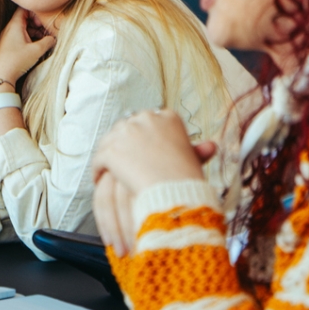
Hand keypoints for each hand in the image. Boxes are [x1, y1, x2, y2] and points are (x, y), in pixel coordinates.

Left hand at [0, 10, 56, 86]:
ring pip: (23, 29)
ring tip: (43, 42)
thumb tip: (53, 39)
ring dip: (34, 33)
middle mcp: (9, 29)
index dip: (36, 13)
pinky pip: (19, 37)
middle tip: (45, 32)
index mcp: (14, 25)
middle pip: (24, 19)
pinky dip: (28, 39)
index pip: (24, 9)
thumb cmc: (16, 61)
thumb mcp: (36, 50)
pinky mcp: (7, 46)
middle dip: (37, 24)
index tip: (43, 22)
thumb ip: (48, 41)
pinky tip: (35, 48)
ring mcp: (7, 37)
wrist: (0, 76)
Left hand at [90, 110, 218, 253]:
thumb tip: (210, 146)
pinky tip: (100, 179)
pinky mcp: (111, 150)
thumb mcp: (194, 158)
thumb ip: (197, 149)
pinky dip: (98, 170)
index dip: (142, 137)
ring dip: (109, 156)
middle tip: (122, 161)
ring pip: (110, 142)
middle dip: (123, 144)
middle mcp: (146, 118)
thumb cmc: (188, 179)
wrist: (176, 192)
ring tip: (109, 172)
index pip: (147, 121)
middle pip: (126, 128)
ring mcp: (126, 133)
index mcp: (168, 117)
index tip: (141, 150)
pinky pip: (99, 159)